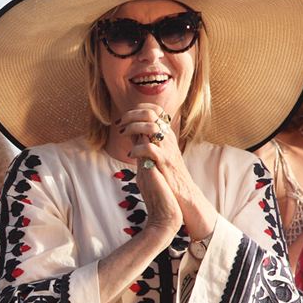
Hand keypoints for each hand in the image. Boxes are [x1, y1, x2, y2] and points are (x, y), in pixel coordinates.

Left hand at [121, 103, 215, 238]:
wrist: (182, 194)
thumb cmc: (167, 175)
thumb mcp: (156, 153)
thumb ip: (145, 141)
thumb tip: (131, 131)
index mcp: (166, 134)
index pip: (155, 109)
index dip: (139, 108)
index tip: (125, 117)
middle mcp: (168, 138)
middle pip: (151, 113)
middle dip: (132, 115)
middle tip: (120, 124)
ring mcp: (167, 149)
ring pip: (151, 126)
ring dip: (133, 127)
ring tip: (123, 134)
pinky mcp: (164, 162)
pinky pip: (149, 148)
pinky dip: (136, 149)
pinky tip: (130, 155)